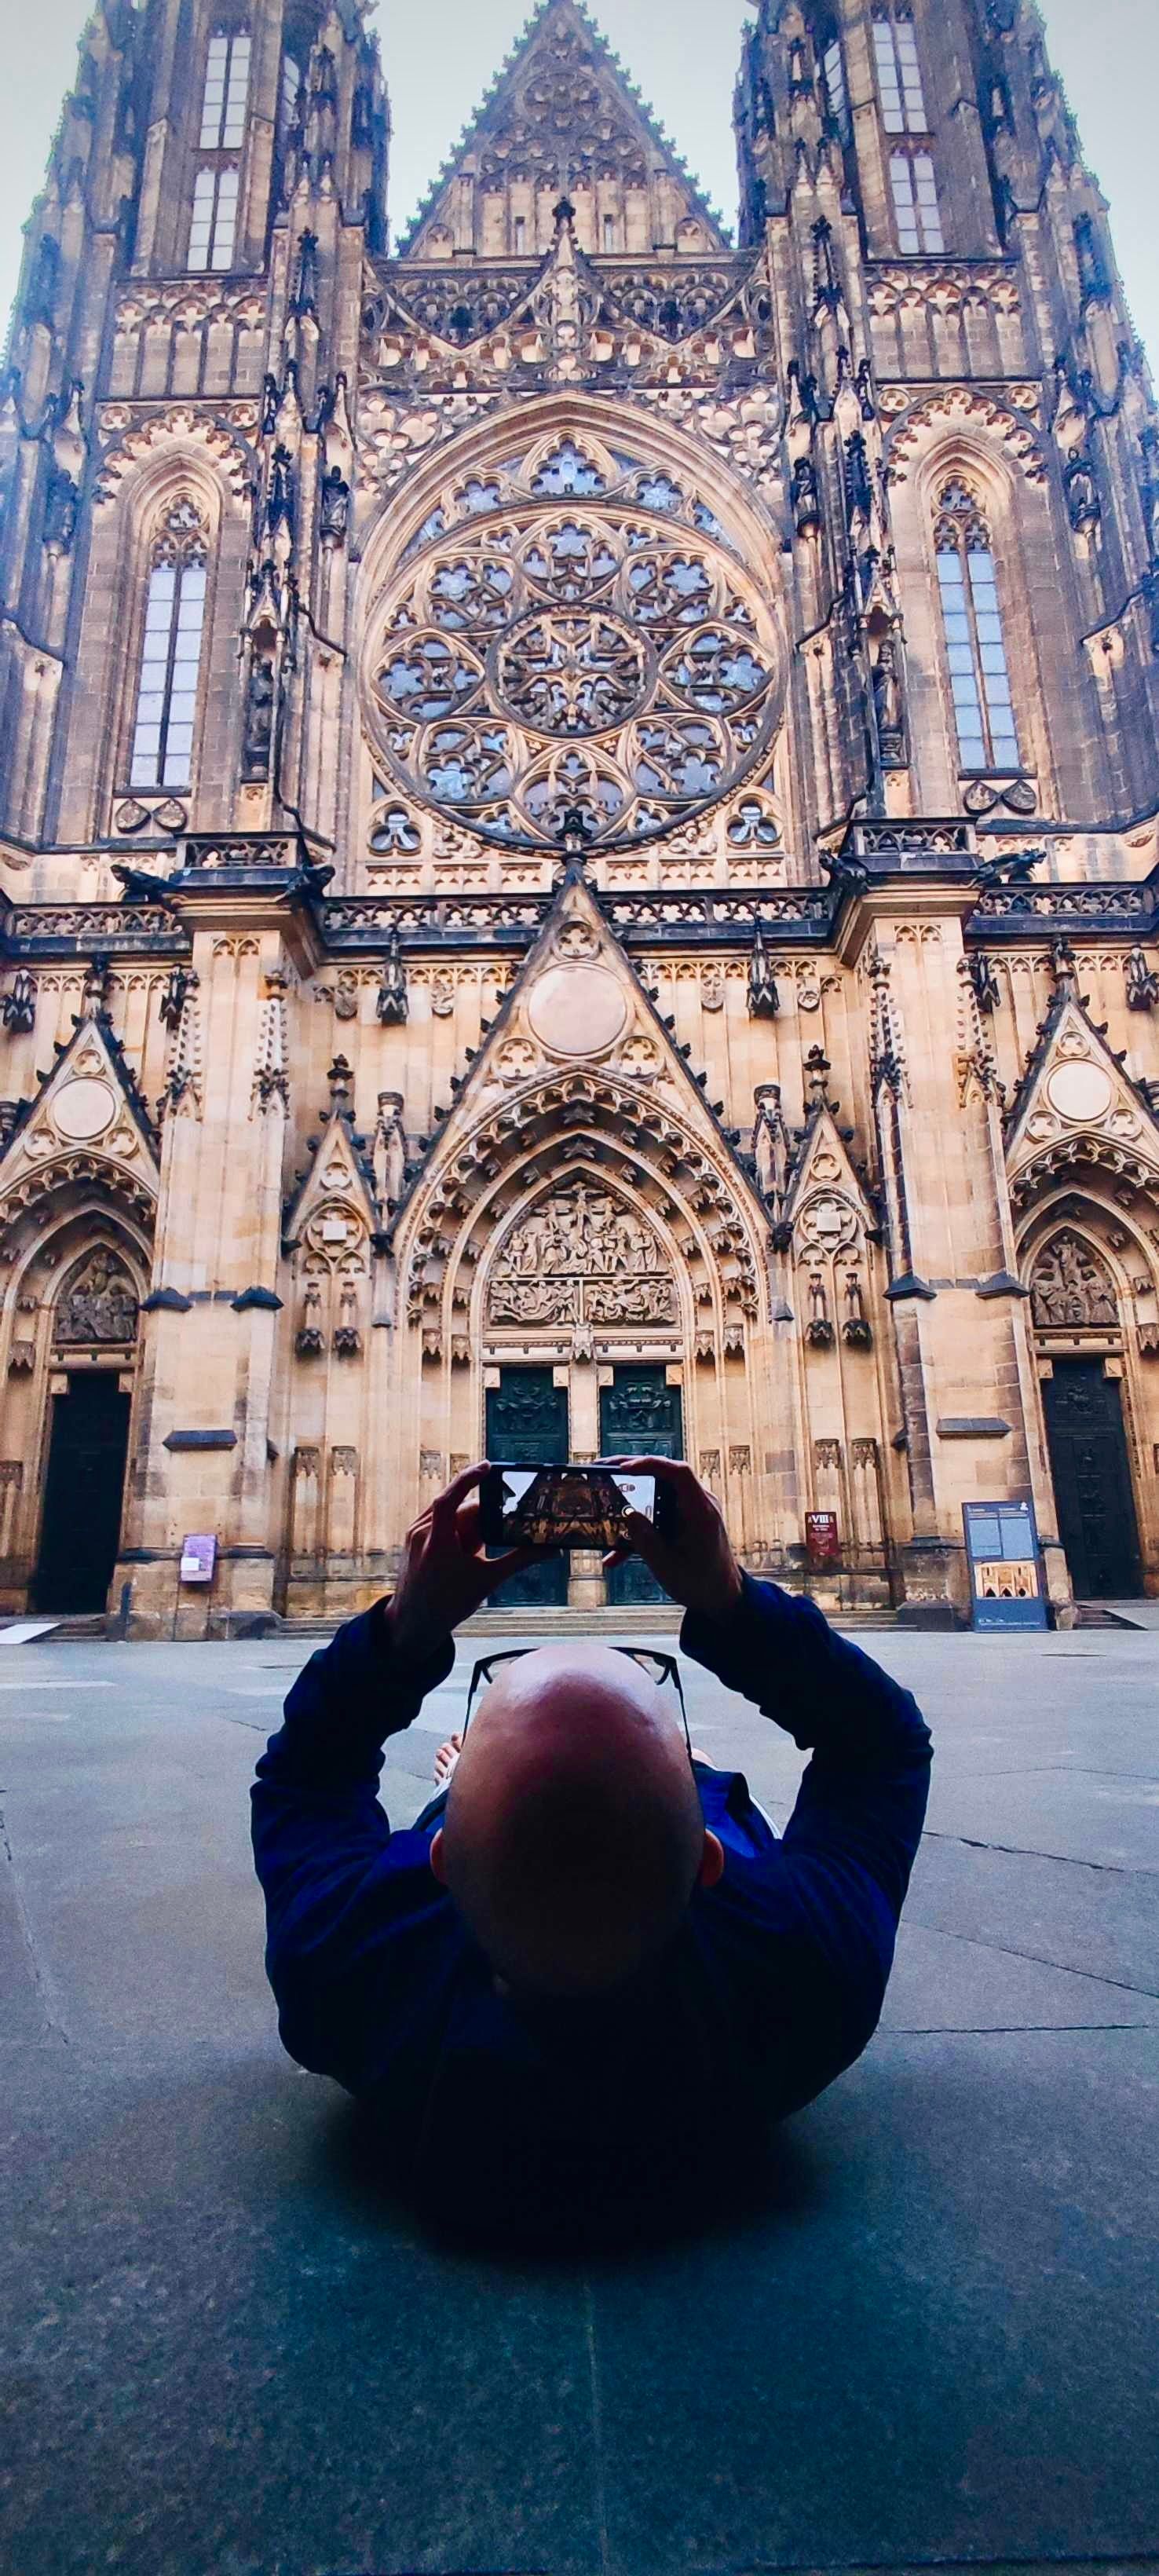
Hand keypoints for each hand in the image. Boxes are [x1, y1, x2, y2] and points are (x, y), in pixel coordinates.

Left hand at [383, 1463, 548, 1663]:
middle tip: (494, 1537)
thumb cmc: (446, 1606)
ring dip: (467, 1527)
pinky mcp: (412, 1541)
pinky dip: (454, 1532)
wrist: (413, 1625)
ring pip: (447, 1517)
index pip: (450, 1498)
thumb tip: (549, 1550)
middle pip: (458, 1510)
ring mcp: (414, 1536)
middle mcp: (421, 1533)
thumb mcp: (487, 1582)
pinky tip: (464, 1553)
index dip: (468, 1478)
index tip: (487, 1467)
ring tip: (476, 1552)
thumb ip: (519, 1561)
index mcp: (438, 1541)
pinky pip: (437, 1525)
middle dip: (479, 1521)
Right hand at [601, 1457, 743, 1620]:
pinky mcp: (686, 1519)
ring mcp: (693, 1510)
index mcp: (701, 1512)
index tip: (622, 1468)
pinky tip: (617, 1549)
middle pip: (665, 1474)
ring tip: (605, 1493)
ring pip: (659, 1491)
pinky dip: (641, 1522)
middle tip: (602, 1471)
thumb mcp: (666, 1566)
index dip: (650, 1464)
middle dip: (633, 1471)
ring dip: (633, 1494)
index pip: (678, 1473)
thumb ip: (645, 1540)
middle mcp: (700, 1504)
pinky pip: (661, 1510)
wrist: (722, 1596)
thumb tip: (627, 1513)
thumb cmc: (701, 1583)